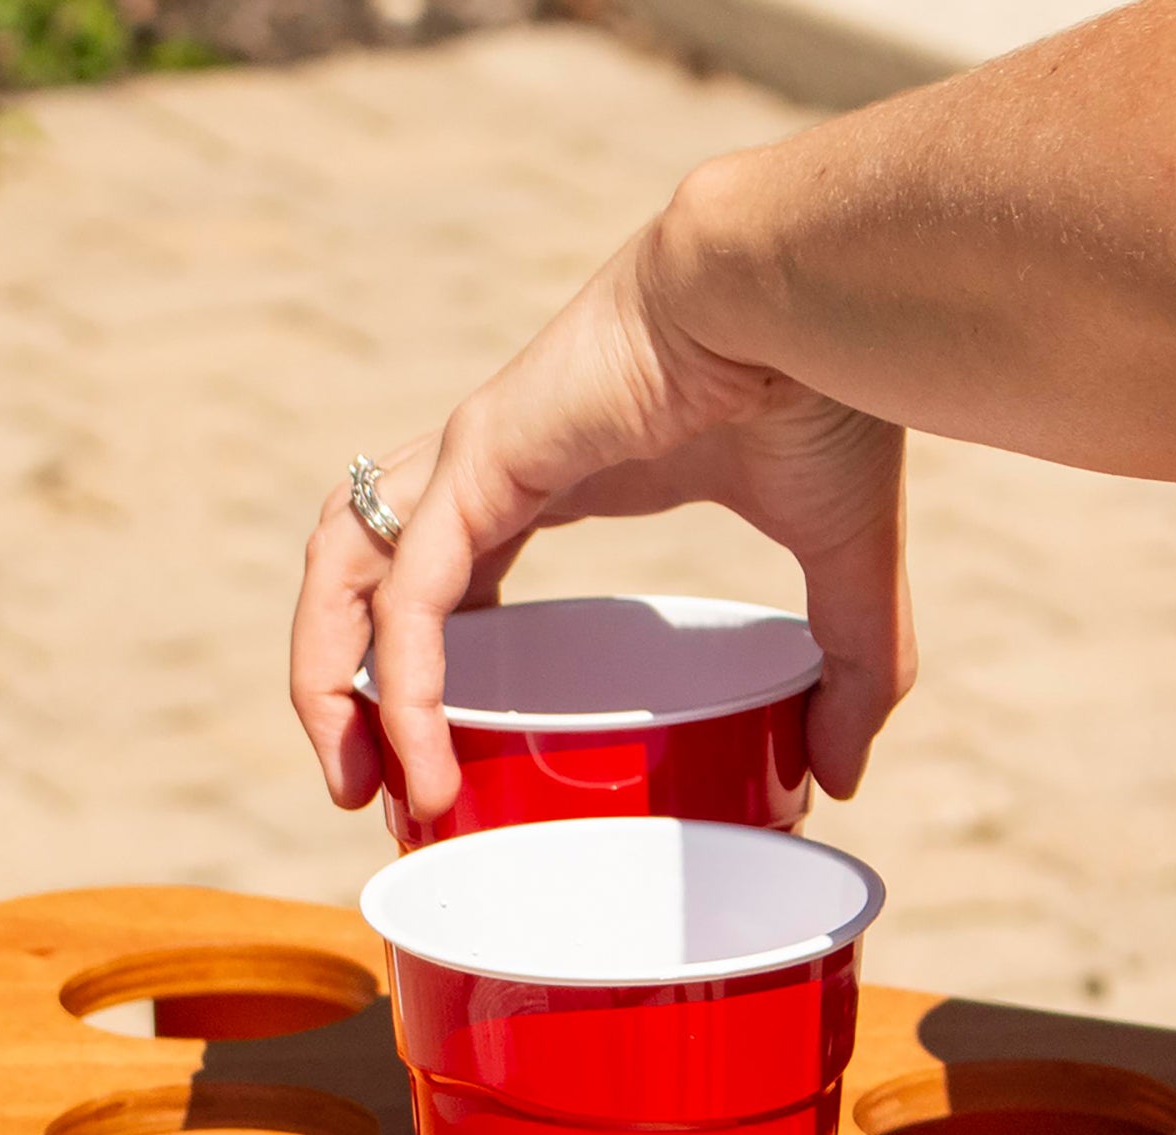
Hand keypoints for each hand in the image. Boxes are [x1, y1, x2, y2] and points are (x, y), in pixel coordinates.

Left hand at [290, 217, 911, 820]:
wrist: (816, 300)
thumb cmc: (828, 397)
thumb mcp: (846, 568)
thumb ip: (848, 673)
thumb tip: (845, 776)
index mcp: (549, 477)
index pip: (440, 573)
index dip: (419, 664)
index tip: (437, 760)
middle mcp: (486, 464)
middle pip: (359, 574)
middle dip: (340, 684)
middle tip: (369, 793)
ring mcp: (472, 457)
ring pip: (344, 573)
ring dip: (327, 684)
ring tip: (361, 790)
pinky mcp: (480, 459)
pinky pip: (407, 592)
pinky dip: (398, 682)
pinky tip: (419, 760)